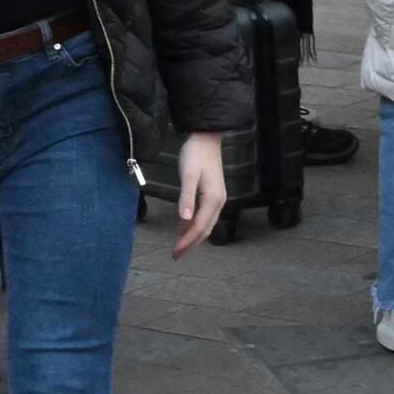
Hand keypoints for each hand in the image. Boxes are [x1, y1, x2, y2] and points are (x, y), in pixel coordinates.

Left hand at [172, 130, 225, 254]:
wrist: (206, 138)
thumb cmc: (195, 155)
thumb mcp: (188, 176)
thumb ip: (186, 198)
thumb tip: (184, 220)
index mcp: (213, 200)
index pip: (199, 227)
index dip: (187, 241)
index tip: (175, 252)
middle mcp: (218, 202)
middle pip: (205, 229)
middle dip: (191, 243)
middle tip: (176, 255)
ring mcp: (217, 199)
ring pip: (206, 224)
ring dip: (193, 236)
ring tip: (179, 245)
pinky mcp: (213, 194)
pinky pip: (205, 215)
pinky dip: (194, 224)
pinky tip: (184, 226)